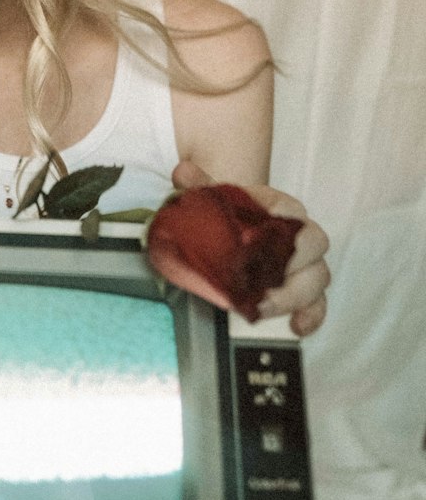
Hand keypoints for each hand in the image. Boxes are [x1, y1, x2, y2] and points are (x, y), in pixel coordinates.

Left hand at [171, 161, 329, 336]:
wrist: (240, 235)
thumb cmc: (232, 218)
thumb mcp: (215, 201)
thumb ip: (201, 186)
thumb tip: (181, 173)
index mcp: (281, 209)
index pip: (291, 209)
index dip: (283, 217)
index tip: (266, 226)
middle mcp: (300, 236)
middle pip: (313, 245)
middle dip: (292, 263)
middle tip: (263, 279)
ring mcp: (305, 267)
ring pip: (317, 278)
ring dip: (294, 295)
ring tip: (264, 307)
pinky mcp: (304, 293)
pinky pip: (317, 306)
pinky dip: (311, 317)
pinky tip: (296, 327)